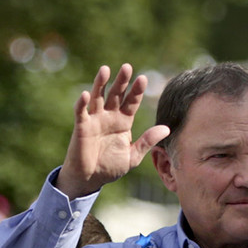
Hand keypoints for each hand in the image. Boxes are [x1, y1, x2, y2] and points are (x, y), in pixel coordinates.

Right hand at [56, 64, 168, 198]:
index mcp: (124, 122)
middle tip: (127, 67)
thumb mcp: (133, 155)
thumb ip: (147, 141)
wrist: (91, 179)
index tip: (143, 78)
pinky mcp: (82, 127)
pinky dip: (82, 103)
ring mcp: (95, 120)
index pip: (132, 102)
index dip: (137, 91)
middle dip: (122, 81)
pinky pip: (81, 112)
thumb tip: (166, 128)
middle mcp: (110, 116)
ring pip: (98, 97)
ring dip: (101, 83)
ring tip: (105, 70)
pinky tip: (86, 94)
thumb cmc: (111, 167)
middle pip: (116, 94)